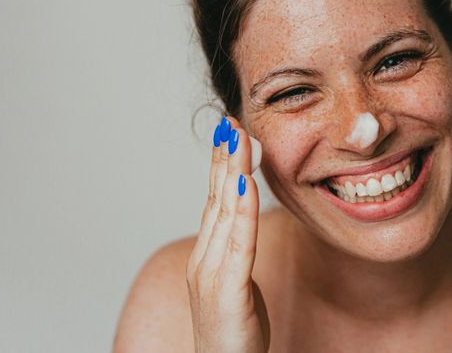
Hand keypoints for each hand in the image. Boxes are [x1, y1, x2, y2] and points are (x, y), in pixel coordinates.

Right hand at [186, 116, 268, 352]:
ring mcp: (211, 274)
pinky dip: (241, 209)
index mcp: (208, 257)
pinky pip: (238, 242)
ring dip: (232, 171)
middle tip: (231, 121)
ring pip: (225, 212)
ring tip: (239, 138)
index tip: (231, 133)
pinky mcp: (226, 290)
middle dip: (225, 157)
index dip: (222, 165)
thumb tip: (247, 224)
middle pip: (216, 198)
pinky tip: (246, 184)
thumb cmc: (233, 335)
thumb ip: (237, 254)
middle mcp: (204, 259)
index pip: (216, 201)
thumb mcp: (237, 286)